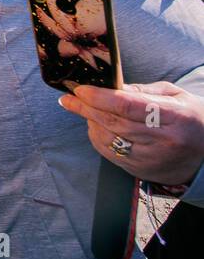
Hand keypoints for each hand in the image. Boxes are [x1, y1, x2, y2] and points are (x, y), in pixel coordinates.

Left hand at [59, 82, 203, 186]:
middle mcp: (164, 141)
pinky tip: (93, 125)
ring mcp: (152, 159)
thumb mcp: (175, 96)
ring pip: (109, 139)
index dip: (101, 97)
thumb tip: (110, 87)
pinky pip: (110, 154)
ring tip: (80, 108)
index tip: (81, 89)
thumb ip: (143, 90)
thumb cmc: (190, 118)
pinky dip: (97, 138)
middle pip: (115, 123)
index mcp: (175, 117)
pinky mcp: (142, 171)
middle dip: (86, 108)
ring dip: (89, 122)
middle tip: (68, 98)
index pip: (129, 106)